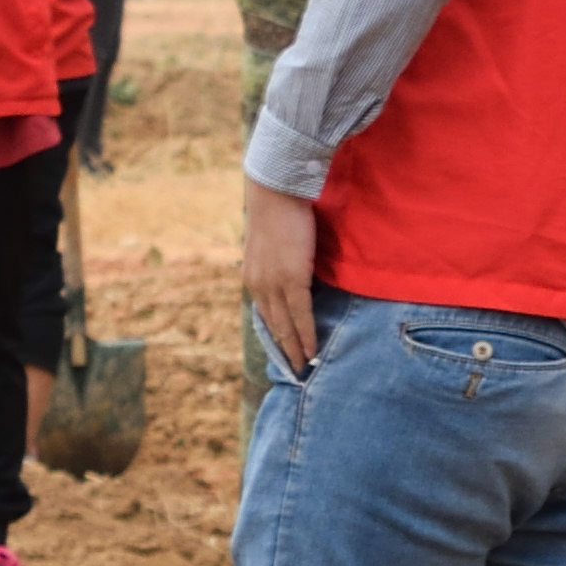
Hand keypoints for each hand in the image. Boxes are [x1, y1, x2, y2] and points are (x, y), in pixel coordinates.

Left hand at [242, 181, 320, 377]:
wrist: (275, 193)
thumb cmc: (279, 211)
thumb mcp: (274, 243)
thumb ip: (281, 262)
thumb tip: (294, 271)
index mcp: (253, 279)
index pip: (266, 316)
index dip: (276, 337)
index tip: (285, 354)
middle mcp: (258, 286)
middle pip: (273, 327)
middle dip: (285, 351)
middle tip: (295, 372)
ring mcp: (274, 285)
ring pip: (285, 327)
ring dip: (296, 350)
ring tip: (305, 368)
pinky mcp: (292, 279)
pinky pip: (300, 315)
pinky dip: (307, 335)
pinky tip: (313, 350)